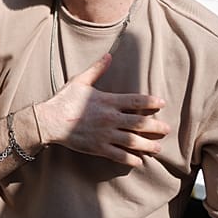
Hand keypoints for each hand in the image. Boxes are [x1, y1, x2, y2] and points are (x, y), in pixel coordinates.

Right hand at [36, 55, 170, 166]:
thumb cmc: (64, 100)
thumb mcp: (80, 81)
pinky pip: (118, 155)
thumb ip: (97, 69)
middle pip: (139, 123)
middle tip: (167, 129)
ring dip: (148, 145)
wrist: (50, 121)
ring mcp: (105, 135)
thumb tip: (109, 55)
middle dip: (156, 126)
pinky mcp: (98, 148)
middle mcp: (110, 118)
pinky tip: (139, 161)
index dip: (151, 102)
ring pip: (133, 141)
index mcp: (107, 101)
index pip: (135, 101)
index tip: (162, 103)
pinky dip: (130, 159)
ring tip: (158, 148)